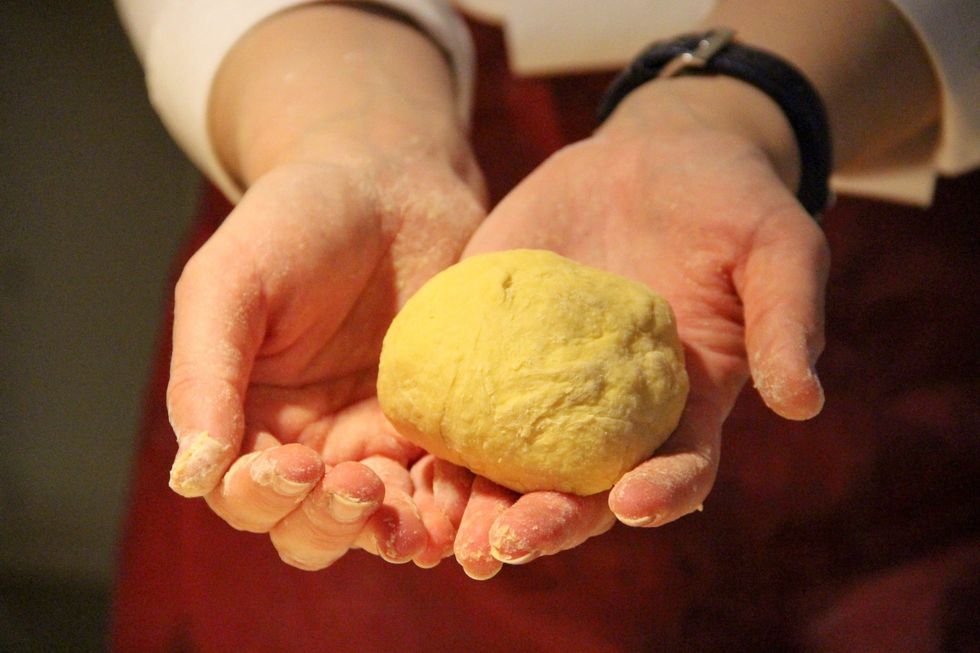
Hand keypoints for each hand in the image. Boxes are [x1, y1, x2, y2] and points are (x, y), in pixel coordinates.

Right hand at [166, 146, 483, 568]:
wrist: (394, 186)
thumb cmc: (299, 220)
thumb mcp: (232, 280)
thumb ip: (204, 373)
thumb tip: (192, 476)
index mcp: (246, 416)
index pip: (241, 491)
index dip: (263, 496)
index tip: (298, 464)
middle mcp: (309, 443)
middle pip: (308, 526)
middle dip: (329, 524)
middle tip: (359, 488)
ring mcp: (377, 441)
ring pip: (377, 525)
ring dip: (392, 535)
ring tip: (418, 523)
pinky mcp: (436, 430)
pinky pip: (441, 491)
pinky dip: (450, 511)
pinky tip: (462, 506)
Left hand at [451, 76, 829, 578]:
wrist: (653, 159)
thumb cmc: (729, 204)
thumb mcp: (776, 246)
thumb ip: (786, 319)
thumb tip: (804, 402)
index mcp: (682, 405)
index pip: (674, 472)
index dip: (659, 496)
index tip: (631, 502)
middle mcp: (608, 412)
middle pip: (579, 489)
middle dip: (546, 522)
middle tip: (507, 541)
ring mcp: (544, 384)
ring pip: (509, 461)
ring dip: (477, 500)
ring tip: (443, 525)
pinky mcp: (493, 345)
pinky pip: (462, 392)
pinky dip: (435, 427)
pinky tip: (403, 443)